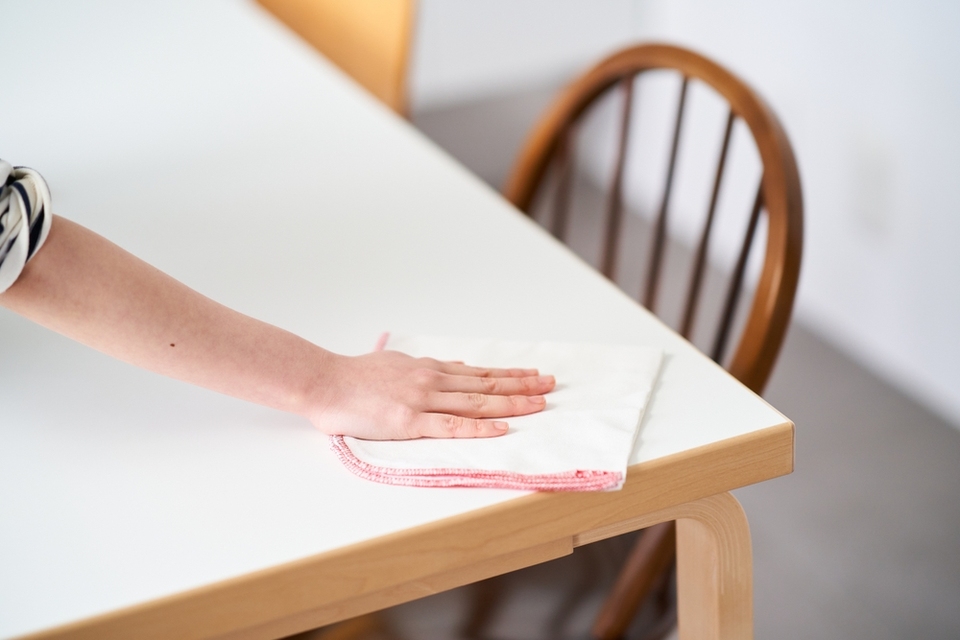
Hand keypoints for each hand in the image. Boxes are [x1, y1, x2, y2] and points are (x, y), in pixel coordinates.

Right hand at [306, 350, 554, 439]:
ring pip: (477, 403)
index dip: (510, 375)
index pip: (480, 373)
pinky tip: (501, 429)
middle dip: (523, 386)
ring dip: (512, 403)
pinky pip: (451, 426)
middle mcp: (432, 380)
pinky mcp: (409, 421)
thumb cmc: (356, 377)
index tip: (534, 374)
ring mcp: (422, 400)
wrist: (324, 382)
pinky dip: (479, 428)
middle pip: (487, 385)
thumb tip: (456, 368)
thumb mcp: (398, 363)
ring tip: (539, 404)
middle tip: (551, 385)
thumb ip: (428, 368)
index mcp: (429, 369)